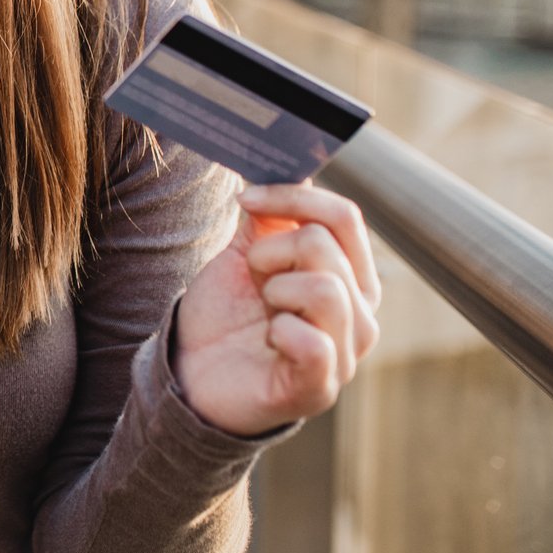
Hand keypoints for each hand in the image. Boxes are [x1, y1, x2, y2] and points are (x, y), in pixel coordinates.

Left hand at [174, 183, 382, 436]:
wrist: (191, 374)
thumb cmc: (226, 314)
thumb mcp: (246, 255)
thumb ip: (269, 218)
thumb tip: (285, 164)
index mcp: (350, 278)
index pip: (344, 217)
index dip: (292, 197)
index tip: (245, 200)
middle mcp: (361, 315)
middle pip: (325, 245)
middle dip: (270, 253)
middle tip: (254, 280)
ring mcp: (345, 354)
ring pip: (324, 288)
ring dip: (274, 290)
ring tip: (263, 311)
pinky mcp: (319, 388)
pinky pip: (314, 343)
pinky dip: (281, 332)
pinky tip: (269, 340)